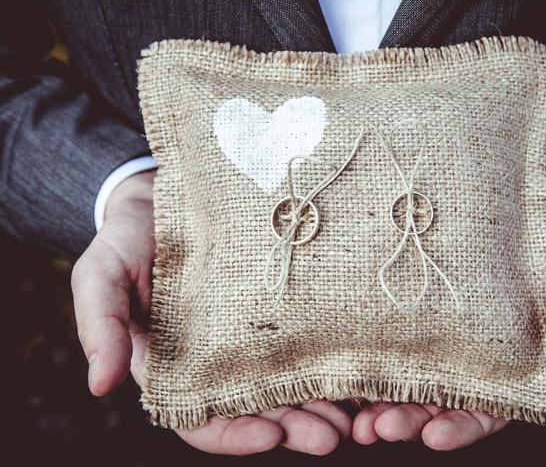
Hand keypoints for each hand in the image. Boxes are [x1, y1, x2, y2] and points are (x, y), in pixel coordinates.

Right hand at [71, 170, 349, 455]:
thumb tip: (100, 386)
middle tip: (331, 436)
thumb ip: (100, 325)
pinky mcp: (282, 307)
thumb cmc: (127, 237)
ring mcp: (254, 335)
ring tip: (356, 414)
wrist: (165, 191)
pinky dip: (334, 361)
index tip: (271, 435)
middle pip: (260, 410)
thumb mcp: (101, 274)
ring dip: (324, 404)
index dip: (235, 436)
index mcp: (174, 368)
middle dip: (296, 427)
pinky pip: (310, 340)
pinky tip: (361, 367)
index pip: (203, 420)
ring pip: (293, 382)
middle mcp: (219, 361)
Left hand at [351, 181, 545, 449]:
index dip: (466, 425)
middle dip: (410, 420)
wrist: (512, 179)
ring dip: (381, 400)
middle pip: (440, 398)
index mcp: (518, 347)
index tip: (434, 436)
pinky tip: (340, 369)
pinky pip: (385, 332)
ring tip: (355, 415)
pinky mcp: (409, 295)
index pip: (494, 403)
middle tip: (378, 427)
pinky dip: (365, 356)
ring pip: (407, 374)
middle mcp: (473, 344)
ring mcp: (438, 320)